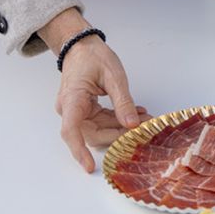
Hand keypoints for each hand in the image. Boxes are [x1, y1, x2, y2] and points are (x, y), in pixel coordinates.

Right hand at [41, 11, 144, 172]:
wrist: (81, 46)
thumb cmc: (92, 55)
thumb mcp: (113, 75)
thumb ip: (123, 101)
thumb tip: (132, 124)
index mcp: (72, 99)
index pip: (71, 130)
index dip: (79, 151)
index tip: (89, 167)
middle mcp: (70, 109)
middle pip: (91, 134)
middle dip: (118, 135)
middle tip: (143, 129)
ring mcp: (76, 111)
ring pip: (99, 130)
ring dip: (121, 128)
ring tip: (144, 120)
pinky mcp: (84, 111)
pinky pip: (101, 123)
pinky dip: (118, 121)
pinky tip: (135, 115)